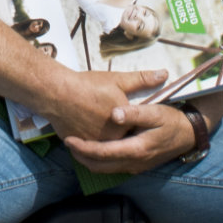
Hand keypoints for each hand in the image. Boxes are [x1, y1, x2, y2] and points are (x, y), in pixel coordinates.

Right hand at [38, 68, 167, 143]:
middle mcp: (113, 139)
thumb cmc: (89, 86)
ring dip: (106, 139)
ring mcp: (96, 144)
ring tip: (101, 125)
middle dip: (121, 132)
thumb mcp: (118, 80)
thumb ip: (142, 79)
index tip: (132, 116)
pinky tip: (89, 131)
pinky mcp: (81, 146)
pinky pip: (90, 148)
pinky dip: (91, 143)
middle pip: (122, 139)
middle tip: (112, 119)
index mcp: (125, 124)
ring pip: (106, 144)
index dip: (135, 123)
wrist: (57, 93)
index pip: (137, 128)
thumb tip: (164, 74)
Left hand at [61, 101, 194, 173]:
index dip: (83, 148)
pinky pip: (113, 167)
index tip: (69, 139)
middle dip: (81, 157)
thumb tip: (114, 114)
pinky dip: (100, 160)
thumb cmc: (172, 120)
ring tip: (76, 146)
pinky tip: (94, 148)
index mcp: (136, 149)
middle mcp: (134, 163)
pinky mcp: (138, 166)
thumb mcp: (155, 112)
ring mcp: (136, 167)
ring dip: (89, 160)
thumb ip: (134, 113)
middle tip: (67, 143)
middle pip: (100, 166)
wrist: (189, 134)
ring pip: (106, 169)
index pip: (103, 153)